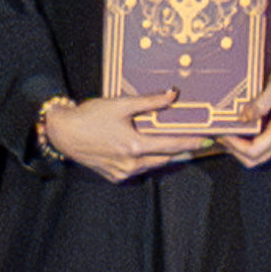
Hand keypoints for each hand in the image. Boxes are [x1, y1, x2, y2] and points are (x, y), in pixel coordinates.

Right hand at [45, 94, 203, 180]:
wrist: (63, 133)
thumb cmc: (90, 116)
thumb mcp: (121, 104)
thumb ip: (150, 102)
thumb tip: (173, 95)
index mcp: (134, 146)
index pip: (172, 145)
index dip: (192, 142)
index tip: (207, 140)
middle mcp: (130, 163)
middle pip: (165, 158)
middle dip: (181, 150)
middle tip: (197, 142)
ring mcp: (122, 172)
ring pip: (152, 165)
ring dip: (164, 156)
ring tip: (177, 146)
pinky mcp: (114, 176)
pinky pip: (138, 170)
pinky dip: (147, 161)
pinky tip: (151, 152)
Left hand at [232, 55, 270, 167]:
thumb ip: (260, 103)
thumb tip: (242, 117)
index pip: (253, 150)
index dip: (233, 145)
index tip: (222, 132)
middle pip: (254, 159)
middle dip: (234, 150)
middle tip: (221, 133)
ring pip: (259, 158)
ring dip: (241, 149)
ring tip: (229, 132)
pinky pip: (265, 151)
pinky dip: (250, 146)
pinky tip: (242, 132)